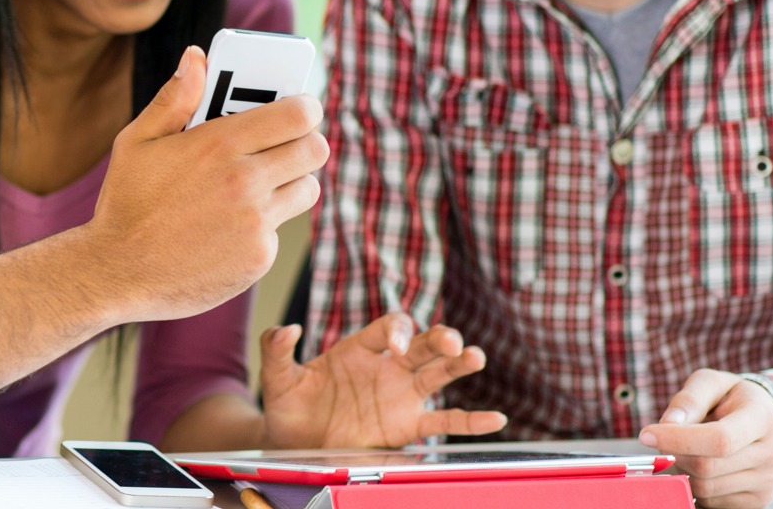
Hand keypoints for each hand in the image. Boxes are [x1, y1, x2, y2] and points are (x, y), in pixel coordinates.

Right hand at [86, 46, 327, 323]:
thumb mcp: (137, 141)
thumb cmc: (126, 203)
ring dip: (290, 183)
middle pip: (315, 149)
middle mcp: (246, 181)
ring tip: (257, 185)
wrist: (116, 272)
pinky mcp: (259, 257)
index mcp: (219, 144)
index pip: (299, 113)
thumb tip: (196, 58)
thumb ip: (174, 99)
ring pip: (307, 189)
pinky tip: (227, 227)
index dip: (305, 107)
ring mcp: (256, 222)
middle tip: (284, 144)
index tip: (298, 108)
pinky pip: (279, 230)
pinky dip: (262, 226)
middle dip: (304, 141)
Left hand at [260, 312, 505, 448]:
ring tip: (476, 357)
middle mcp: (386, 367)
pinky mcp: (407, 425)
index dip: (396, 331)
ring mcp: (400, 395)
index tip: (394, 347)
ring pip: (437, 374)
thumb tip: (286, 329)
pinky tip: (496, 419)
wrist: (293, 443)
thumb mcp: (278, 378)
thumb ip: (276, 350)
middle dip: (439, 339)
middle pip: (421, 345)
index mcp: (359, 348)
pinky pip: (444, 420)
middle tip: (453, 342)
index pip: (388, 328)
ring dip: (458, 365)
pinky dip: (471, 421)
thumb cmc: (289, 406)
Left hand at [640, 370, 772, 507]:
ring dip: (684, 472)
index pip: (719, 439)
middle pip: (707, 467)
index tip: (646, 434)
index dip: (678, 440)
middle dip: (677, 454)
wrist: (766, 421)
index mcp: (762, 418)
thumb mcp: (711, 383)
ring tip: (691, 451)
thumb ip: (689, 399)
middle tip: (670, 440)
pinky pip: (712, 503)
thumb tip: (667, 424)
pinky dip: (696, 488)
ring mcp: (768, 481)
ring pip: (706, 488)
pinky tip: (703, 467)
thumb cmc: (732, 399)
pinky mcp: (758, 501)